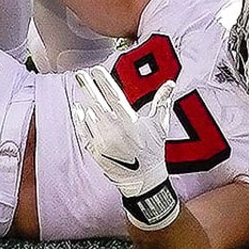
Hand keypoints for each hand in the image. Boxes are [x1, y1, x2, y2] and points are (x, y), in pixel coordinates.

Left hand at [71, 65, 174, 197]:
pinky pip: (83, 132)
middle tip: (80, 74)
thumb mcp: (160, 125)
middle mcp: (113, 131)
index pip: (113, 97)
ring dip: (85, 100)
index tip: (96, 69)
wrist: (142, 179)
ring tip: (81, 85)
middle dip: (88, 87)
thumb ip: (162, 102)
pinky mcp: (95, 151)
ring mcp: (102, 142)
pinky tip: (77, 108)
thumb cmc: (153, 150)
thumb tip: (170, 83)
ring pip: (89, 117)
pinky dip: (79, 120)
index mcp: (129, 123)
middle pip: (97, 104)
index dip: (104, 82)